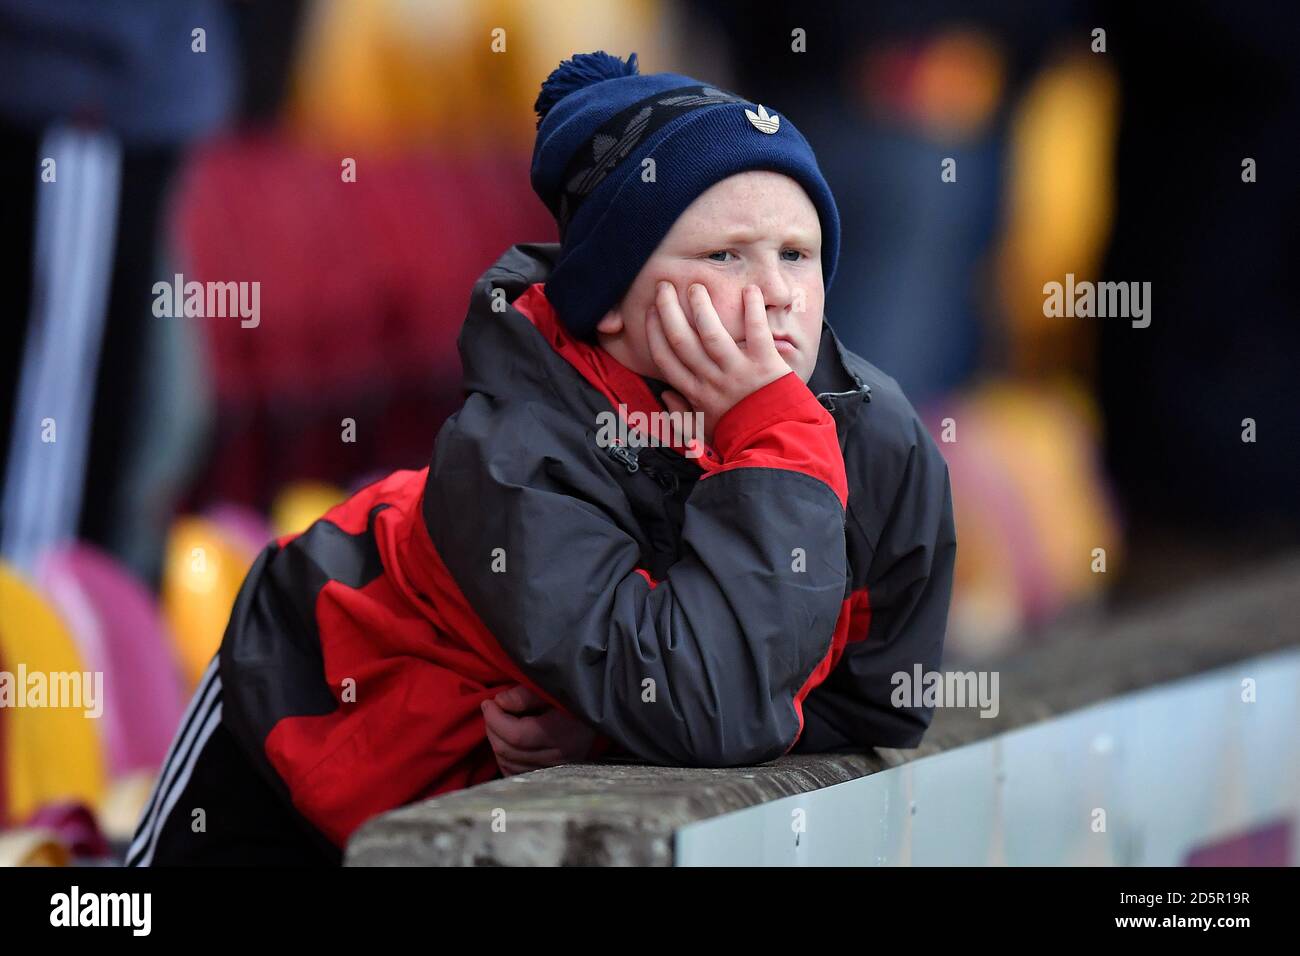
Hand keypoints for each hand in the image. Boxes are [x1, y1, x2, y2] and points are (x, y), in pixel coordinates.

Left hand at [481, 685, 598, 776]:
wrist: (599, 705)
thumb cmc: (574, 691)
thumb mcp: (552, 686)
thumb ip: (525, 694)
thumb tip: (499, 702)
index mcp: (561, 732)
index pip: (515, 735)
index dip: (494, 719)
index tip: (488, 702)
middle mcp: (560, 756)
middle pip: (509, 751)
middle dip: (492, 728)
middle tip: (491, 709)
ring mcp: (557, 767)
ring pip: (509, 764)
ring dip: (497, 742)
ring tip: (498, 722)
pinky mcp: (553, 771)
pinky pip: (517, 773)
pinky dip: (505, 760)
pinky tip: (505, 743)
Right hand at [645, 282, 788, 441]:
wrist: (777, 441)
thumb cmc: (740, 435)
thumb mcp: (703, 431)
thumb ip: (682, 415)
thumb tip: (665, 395)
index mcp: (696, 394)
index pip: (666, 359)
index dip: (654, 333)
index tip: (650, 312)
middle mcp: (712, 380)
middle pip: (682, 340)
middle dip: (669, 310)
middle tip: (664, 286)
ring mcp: (738, 371)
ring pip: (711, 333)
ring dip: (701, 306)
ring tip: (696, 285)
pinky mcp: (766, 364)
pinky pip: (756, 332)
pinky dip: (752, 310)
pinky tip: (748, 290)